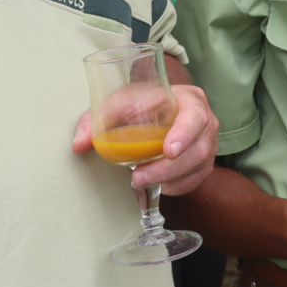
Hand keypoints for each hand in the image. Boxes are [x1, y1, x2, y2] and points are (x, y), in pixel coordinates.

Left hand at [72, 84, 218, 196]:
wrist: (158, 107)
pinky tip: (154, 186)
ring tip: (139, 181)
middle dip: (167, 168)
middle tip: (138, 177)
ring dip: (168, 179)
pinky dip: (175, 186)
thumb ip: (97, 119)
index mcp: (191, 99)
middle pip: (197, 149)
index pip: (196, 116)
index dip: (185, 134)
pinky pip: (194, 180)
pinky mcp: (203, 163)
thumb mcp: (119, 103)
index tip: (168, 151)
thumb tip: (78, 144)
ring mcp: (208, 144)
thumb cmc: (141, 102)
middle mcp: (206, 121)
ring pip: (197, 168)